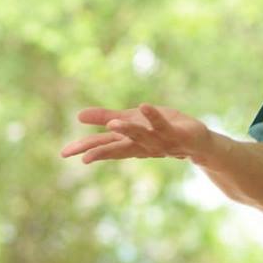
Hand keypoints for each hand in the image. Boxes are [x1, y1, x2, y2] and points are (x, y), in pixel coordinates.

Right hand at [60, 104, 215, 166]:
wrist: (197, 142)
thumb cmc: (161, 130)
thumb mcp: (131, 121)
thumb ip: (106, 118)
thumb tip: (78, 116)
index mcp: (130, 142)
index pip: (104, 146)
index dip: (85, 149)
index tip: (65, 154)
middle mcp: (142, 145)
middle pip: (119, 148)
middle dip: (101, 151)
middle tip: (83, 157)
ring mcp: (159, 140)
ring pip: (141, 136)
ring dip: (127, 130)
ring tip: (113, 124)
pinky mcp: (176, 133)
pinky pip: (163, 124)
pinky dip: (153, 116)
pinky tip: (143, 106)